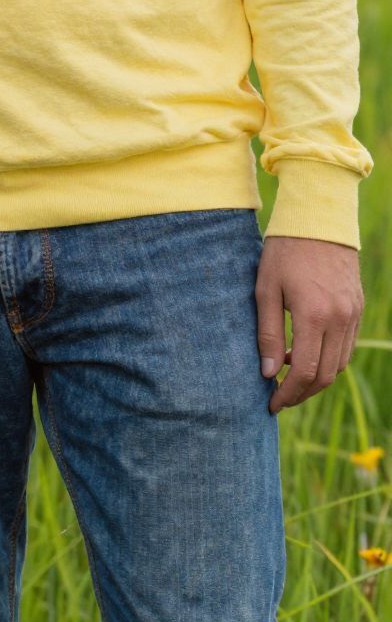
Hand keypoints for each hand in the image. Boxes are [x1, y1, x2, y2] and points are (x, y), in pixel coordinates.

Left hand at [256, 235, 363, 411]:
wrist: (318, 218)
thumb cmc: (284, 250)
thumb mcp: (265, 288)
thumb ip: (266, 332)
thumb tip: (267, 373)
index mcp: (313, 315)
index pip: (303, 372)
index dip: (287, 393)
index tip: (271, 403)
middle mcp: (339, 319)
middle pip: (325, 375)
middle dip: (301, 392)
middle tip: (279, 397)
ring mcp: (352, 314)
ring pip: (338, 364)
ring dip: (315, 377)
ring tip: (287, 372)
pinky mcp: (357, 307)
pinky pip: (346, 346)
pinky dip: (328, 358)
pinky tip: (305, 351)